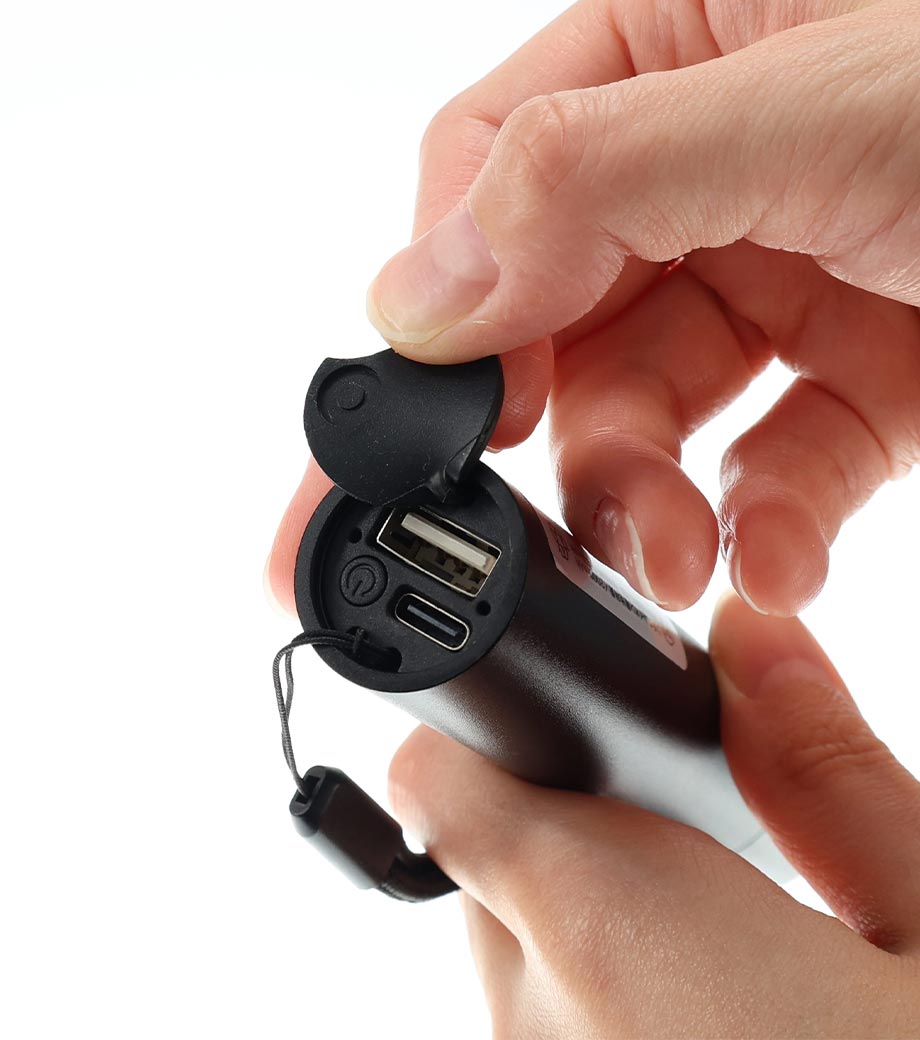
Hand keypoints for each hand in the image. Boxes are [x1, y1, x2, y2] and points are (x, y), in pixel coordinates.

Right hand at [356, 0, 919, 617]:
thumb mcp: (825, 105)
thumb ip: (591, 183)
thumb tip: (418, 288)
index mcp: (681, 44)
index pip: (497, 167)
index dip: (462, 289)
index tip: (462, 400)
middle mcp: (716, 163)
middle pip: (568, 317)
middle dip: (574, 432)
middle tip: (592, 512)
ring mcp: (787, 272)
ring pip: (657, 408)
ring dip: (654, 502)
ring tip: (678, 563)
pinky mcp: (861, 375)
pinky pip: (769, 461)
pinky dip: (763, 525)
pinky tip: (773, 560)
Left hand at [387, 594, 919, 1038]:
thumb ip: (831, 774)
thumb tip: (759, 641)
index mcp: (614, 939)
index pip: (443, 777)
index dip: (486, 714)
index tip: (545, 690)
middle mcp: (539, 1032)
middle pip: (488, 859)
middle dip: (570, 819)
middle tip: (695, 827)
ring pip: (520, 950)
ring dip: (595, 915)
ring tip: (733, 936)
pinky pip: (554, 1025)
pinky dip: (611, 992)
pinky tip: (724, 1009)